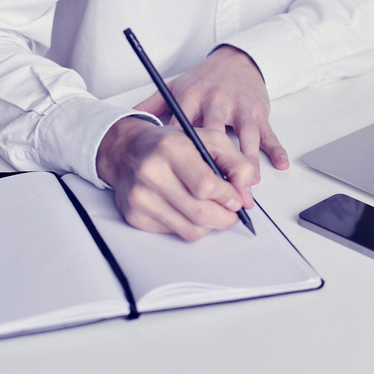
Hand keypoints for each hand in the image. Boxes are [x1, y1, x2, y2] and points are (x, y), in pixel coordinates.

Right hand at [96, 116, 254, 240]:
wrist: (128, 151)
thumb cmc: (171, 145)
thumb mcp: (209, 140)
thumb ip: (237, 163)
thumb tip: (246, 197)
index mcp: (170, 147)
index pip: (206, 185)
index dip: (228, 196)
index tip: (236, 198)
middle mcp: (150, 172)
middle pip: (200, 212)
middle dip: (225, 217)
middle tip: (232, 212)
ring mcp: (139, 196)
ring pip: (190, 229)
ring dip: (210, 225)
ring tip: (212, 209)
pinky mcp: (134, 216)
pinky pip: (175, 233)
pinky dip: (190, 226)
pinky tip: (188, 209)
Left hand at [135, 45, 289, 182]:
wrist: (236, 60)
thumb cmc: (203, 80)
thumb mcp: (174, 88)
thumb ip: (149, 107)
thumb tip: (123, 121)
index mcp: (191, 99)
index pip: (184, 130)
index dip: (181, 155)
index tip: (178, 179)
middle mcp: (216, 102)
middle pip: (217, 136)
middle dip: (218, 164)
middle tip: (218, 190)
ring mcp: (240, 107)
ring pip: (246, 136)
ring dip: (248, 161)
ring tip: (249, 185)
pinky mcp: (259, 111)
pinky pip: (269, 132)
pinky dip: (275, 148)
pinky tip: (279, 164)